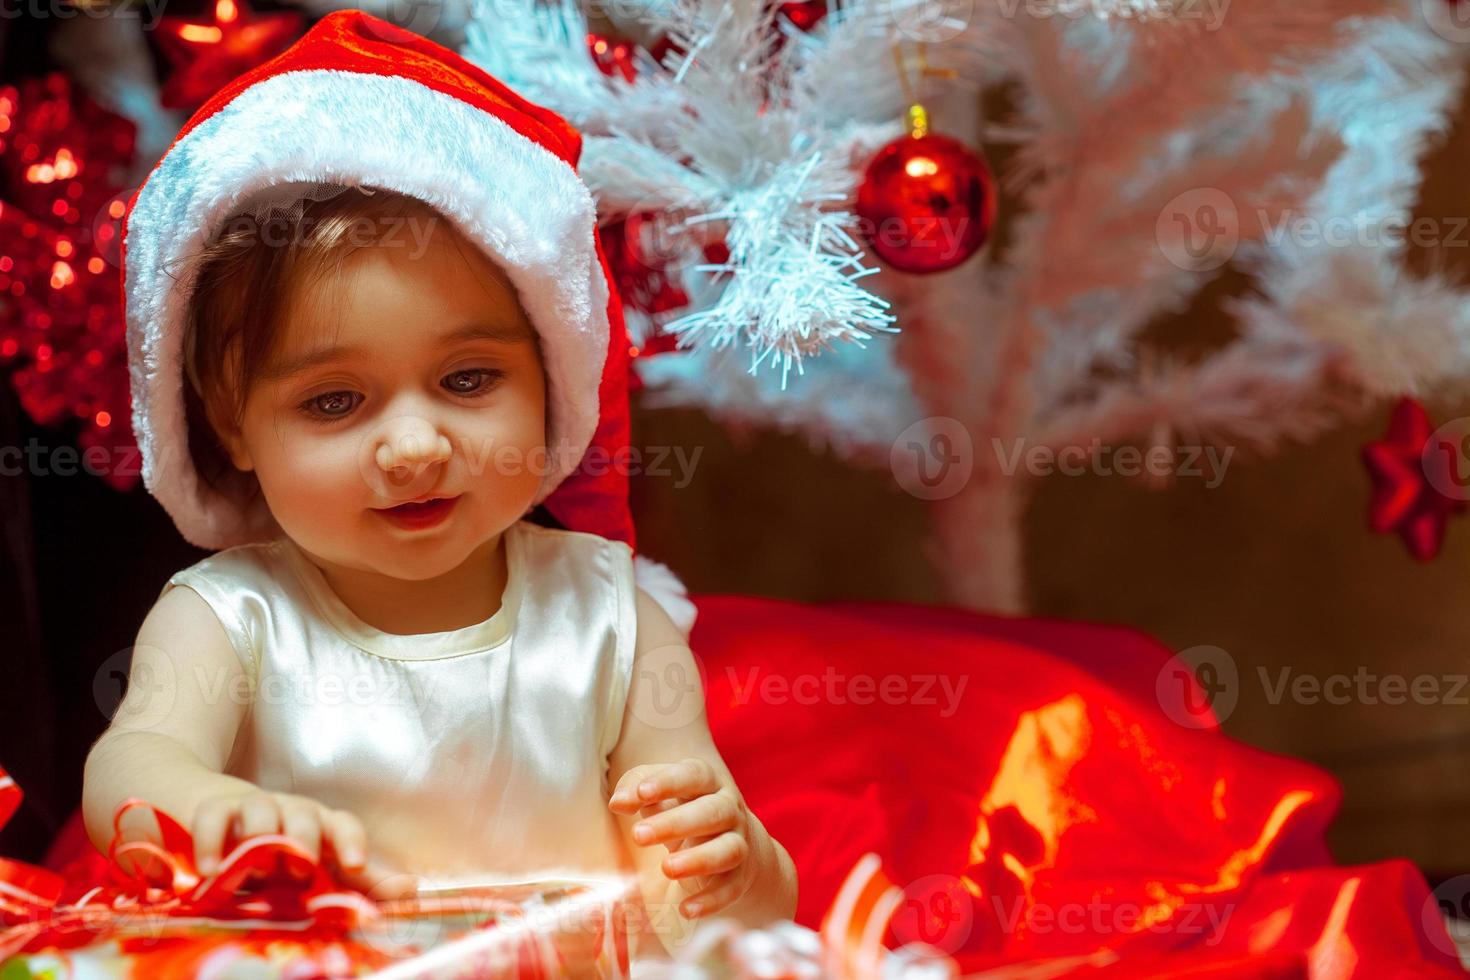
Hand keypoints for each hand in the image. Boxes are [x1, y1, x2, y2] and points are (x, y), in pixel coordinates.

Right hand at [191, 789, 417, 899]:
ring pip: (261, 806)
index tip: (354, 865)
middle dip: (305, 839)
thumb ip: (360, 885)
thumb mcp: (318, 870)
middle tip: (300, 871)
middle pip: (305, 812)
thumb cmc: (279, 850)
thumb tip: (410, 891)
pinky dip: (212, 840)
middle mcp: (290, 811)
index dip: (352, 840)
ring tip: (255, 873)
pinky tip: (211, 870)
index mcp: (320, 826)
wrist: (221, 816)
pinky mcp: (214, 809)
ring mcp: (252, 807)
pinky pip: (214, 815)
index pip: (343, 823)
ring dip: (261, 836)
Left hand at [609, 758, 753, 919]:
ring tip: (667, 868)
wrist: (735, 842)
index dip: (669, 782)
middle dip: (676, 823)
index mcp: (709, 783)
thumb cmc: (685, 809)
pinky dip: (710, 900)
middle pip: (712, 812)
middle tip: (638, 836)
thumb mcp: (663, 793)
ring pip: (728, 849)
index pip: (694, 774)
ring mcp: (738, 843)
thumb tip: (618, 802)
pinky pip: (730, 889)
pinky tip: (685, 909)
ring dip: (699, 859)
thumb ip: (637, 787)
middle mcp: (729, 810)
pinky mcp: (739, 877)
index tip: (641, 793)